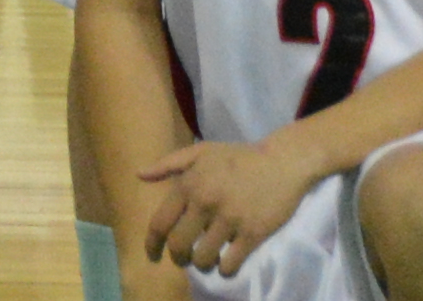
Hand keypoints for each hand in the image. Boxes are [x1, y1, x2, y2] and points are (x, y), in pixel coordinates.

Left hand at [143, 138, 317, 277]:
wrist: (282, 161)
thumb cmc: (238, 157)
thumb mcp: (201, 152)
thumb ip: (169, 164)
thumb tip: (139, 175)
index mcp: (190, 184)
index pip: (160, 223)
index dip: (152, 244)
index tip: (153, 255)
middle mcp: (206, 202)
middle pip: (179, 246)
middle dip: (178, 258)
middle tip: (184, 259)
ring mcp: (230, 219)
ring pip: (203, 259)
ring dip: (202, 265)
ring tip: (207, 259)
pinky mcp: (252, 233)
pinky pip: (230, 264)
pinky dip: (225, 270)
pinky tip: (226, 263)